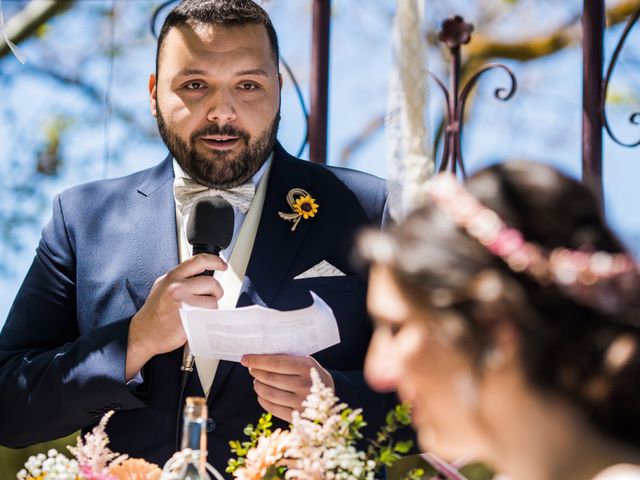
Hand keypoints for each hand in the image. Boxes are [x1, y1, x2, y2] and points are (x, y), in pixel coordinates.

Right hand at [125, 254, 226, 379]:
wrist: (144, 333)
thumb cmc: (154, 311)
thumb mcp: (163, 285)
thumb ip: (181, 277)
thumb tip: (201, 273)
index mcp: (172, 277)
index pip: (199, 261)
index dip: (215, 261)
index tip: (222, 265)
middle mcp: (178, 288)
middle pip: (211, 283)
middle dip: (216, 291)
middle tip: (211, 296)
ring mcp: (183, 305)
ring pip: (213, 302)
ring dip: (211, 307)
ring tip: (199, 311)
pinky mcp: (189, 320)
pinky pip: (209, 316)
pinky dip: (207, 318)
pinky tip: (197, 319)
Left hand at [241, 354, 334, 421]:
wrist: (335, 396)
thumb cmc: (314, 376)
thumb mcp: (307, 363)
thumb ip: (288, 360)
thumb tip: (260, 358)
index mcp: (307, 367)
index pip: (275, 363)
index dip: (257, 361)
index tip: (245, 359)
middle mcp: (305, 384)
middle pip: (270, 378)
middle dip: (256, 372)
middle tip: (252, 369)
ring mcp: (302, 402)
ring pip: (269, 393)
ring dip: (258, 386)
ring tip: (256, 382)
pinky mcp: (298, 416)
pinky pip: (273, 408)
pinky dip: (263, 400)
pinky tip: (262, 395)